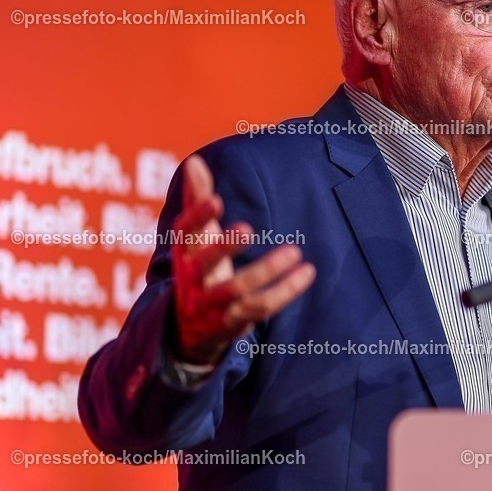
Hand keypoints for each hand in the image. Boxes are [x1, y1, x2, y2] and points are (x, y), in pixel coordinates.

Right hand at [170, 155, 315, 364]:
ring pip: (238, 289)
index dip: (198, 217)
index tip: (216, 200)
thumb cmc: (197, 267)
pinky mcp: (233, 322)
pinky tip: (307, 273)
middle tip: (249, 227)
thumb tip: (194, 161)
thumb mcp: (195, 237)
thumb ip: (196, 199)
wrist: (188, 329)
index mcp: (184, 252)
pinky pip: (261, 307)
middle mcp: (193, 279)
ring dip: (266, 270)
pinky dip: (285, 291)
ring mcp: (212, 303)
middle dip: (226, 246)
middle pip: (206, 263)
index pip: (185, 232)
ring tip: (295, 250)